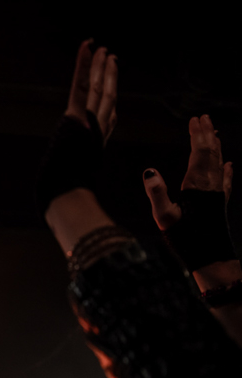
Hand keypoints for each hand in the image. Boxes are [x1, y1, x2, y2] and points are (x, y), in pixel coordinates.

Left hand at [40, 40, 120, 252]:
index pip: (104, 122)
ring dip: (101, 68)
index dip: (109, 105)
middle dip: (109, 80)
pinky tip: (90, 47)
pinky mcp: (77, 116)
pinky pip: (81, 85)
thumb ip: (70, 194)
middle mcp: (96, 133)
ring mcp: (89, 123)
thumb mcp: (68, 192)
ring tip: (106, 51)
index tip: (112, 91)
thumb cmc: (64, 202)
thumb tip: (60, 214)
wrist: (67, 199)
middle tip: (112, 61)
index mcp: (94, 148)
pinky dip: (85, 64)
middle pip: (105, 101)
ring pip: (98, 90)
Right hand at [144, 115, 232, 229]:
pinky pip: (224, 181)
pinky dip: (226, 170)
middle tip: (204, 118)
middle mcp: (210, 185)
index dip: (197, 135)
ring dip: (216, 147)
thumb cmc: (186, 239)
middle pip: (211, 154)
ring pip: (218, 164)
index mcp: (197, 185)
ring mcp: (217, 194)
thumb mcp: (165, 217)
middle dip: (207, 135)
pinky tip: (229, 165)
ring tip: (214, 134)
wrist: (211, 258)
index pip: (199, 153)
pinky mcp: (220, 204)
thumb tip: (149, 171)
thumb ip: (156, 193)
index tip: (195, 119)